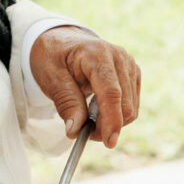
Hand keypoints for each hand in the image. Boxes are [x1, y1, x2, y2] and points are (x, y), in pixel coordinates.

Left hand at [30, 26, 140, 147]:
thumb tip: (75, 131)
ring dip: (111, 121)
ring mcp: (129, 65)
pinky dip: (116, 114)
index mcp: (97, 53)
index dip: (111, 120)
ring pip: (130, 107)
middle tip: (83, 133)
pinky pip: (130, 104)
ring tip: (86, 118)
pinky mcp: (133, 74)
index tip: (108, 142)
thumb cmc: (53, 57)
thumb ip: (66, 103)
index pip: (111, 93)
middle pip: (124, 104)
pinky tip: (97, 108)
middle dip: (107, 125)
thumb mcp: (50, 78)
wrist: (61, 40)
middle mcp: (119, 57)